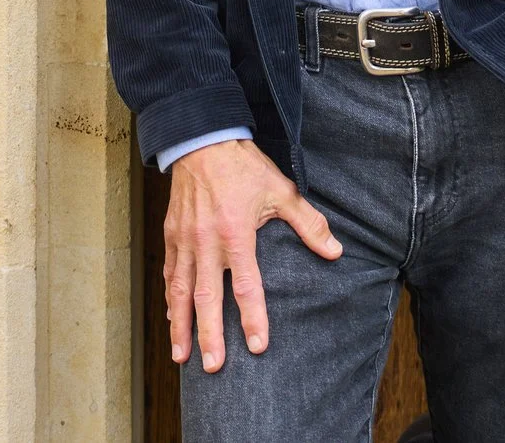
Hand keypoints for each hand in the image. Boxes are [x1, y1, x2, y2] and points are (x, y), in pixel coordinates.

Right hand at [164, 138, 341, 371]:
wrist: (201, 138)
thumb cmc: (243, 165)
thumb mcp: (281, 190)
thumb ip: (309, 223)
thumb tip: (335, 251)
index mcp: (236, 233)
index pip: (245, 285)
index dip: (252, 317)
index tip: (257, 346)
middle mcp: (207, 241)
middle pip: (206, 298)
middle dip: (210, 335)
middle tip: (213, 367)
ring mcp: (185, 239)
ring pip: (180, 291)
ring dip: (181, 326)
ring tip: (182, 357)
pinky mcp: (171, 234)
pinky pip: (169, 273)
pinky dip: (169, 299)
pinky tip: (172, 318)